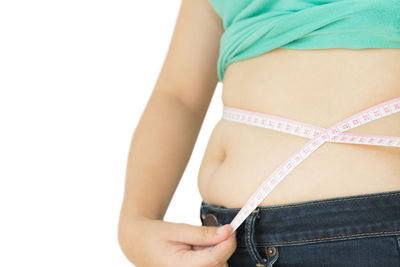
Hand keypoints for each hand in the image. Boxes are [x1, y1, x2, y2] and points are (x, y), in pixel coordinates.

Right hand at [118, 215, 236, 266]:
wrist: (137, 244)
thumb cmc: (155, 235)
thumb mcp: (178, 229)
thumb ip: (203, 233)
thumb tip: (228, 232)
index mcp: (181, 266)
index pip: (216, 258)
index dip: (228, 243)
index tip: (231, 228)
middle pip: (219, 266)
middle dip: (219, 249)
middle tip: (203, 237)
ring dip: (213, 255)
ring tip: (195, 245)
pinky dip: (208, 260)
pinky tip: (195, 253)